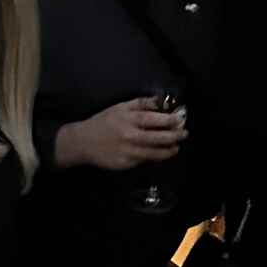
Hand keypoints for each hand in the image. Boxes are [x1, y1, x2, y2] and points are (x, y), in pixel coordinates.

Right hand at [69, 98, 184, 171]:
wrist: (83, 142)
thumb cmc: (103, 122)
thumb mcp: (121, 107)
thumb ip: (141, 103)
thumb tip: (160, 102)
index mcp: (129, 119)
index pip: (155, 120)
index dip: (171, 120)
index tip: (181, 119)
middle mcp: (130, 136)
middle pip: (159, 138)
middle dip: (175, 136)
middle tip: (184, 134)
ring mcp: (128, 152)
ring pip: (154, 153)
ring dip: (168, 151)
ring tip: (176, 147)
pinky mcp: (125, 164)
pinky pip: (144, 161)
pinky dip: (154, 158)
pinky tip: (160, 154)